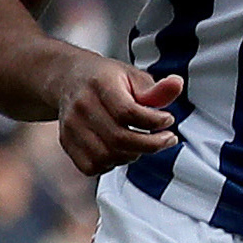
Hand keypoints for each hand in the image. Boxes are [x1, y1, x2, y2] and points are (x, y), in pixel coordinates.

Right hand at [56, 56, 182, 176]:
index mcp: (100, 85)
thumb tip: (176, 85)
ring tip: (141, 145)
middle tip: (166, 139)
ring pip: (106, 156)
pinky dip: (110, 164)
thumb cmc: (105, 79)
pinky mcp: (66, 141)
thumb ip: (156, 89)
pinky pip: (91, 166)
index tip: (168, 120)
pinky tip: (119, 151)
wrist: (68, 79)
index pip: (128, 112)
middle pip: (119, 138)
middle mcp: (81, 106)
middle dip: (151, 144)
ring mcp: (71, 126)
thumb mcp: (133, 76)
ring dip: (132, 155)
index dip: (154, 121)